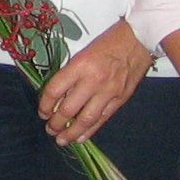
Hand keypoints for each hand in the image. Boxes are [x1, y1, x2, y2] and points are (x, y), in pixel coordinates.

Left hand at [39, 18, 151, 144]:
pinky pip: (102, 119)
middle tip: (50, 129)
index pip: (55, 90)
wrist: (138, 40)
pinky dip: (89, 131)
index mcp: (79, 66)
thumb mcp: (82, 54)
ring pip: (85, 119)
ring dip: (71, 132)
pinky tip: (80, 138)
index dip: (45, 104)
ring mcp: (108, 92)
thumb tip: (57, 98)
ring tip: (61, 139)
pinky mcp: (120, 100)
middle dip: (55, 123)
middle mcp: (92, 81)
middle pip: (68, 109)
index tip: (42, 112)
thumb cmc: (107, 43)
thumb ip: (70, 75)